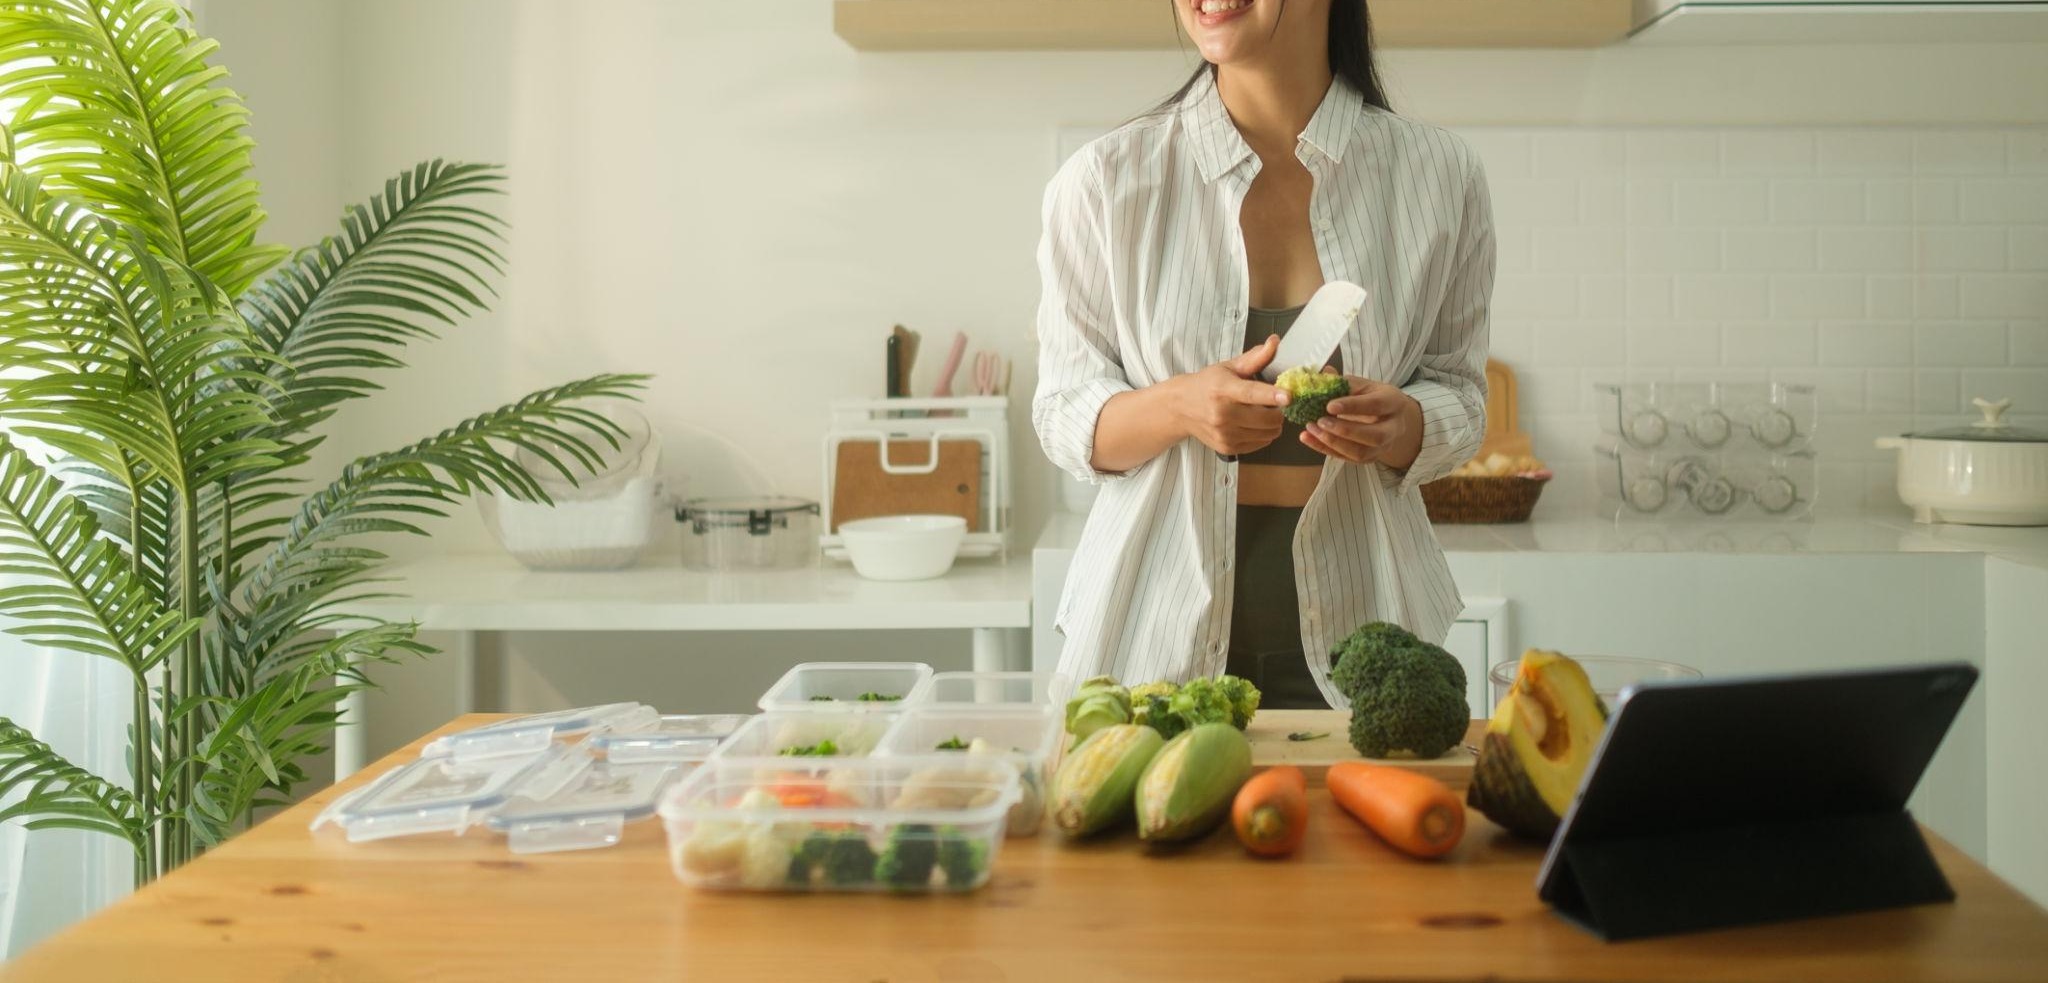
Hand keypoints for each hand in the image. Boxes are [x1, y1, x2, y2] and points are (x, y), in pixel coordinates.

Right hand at [1166, 336, 1289, 456]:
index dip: (1271, 395)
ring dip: (1273, 423)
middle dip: (1279, 411)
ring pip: (1269, 433)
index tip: (1288, 396)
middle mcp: (1222, 414)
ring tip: (1263, 413)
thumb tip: (1275, 341)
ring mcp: (1224, 434)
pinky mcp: (1227, 448)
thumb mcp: (1229, 367)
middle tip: (1274, 403)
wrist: (1181, 408)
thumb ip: (1255, 358)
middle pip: (1266, 418)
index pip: (1250, 394)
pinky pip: (1262, 443)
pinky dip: (1264, 434)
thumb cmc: (1208, 384)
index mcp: (1223, 389)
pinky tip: (1254, 424)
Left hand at [1300, 376, 1423, 468]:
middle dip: (1345, 431)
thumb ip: (1343, 382)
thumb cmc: (1371, 397)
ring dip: (1333, 443)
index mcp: (1392, 402)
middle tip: (1320, 421)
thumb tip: (1324, 374)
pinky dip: (1325, 449)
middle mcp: (1392, 428)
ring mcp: (1382, 447)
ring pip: (1361, 453)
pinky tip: (1308, 438)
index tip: (1329, 406)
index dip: (1352, 406)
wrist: (1387, 417)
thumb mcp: (1362, 385)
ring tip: (1311, 430)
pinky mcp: (1369, 458)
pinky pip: (1347, 459)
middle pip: (1375, 436)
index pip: (1375, 405)